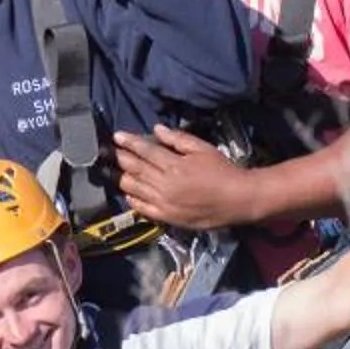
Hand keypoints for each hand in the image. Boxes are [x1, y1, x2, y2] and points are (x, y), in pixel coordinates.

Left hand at [112, 122, 256, 231]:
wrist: (238, 200)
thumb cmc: (223, 171)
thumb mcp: (202, 148)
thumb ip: (178, 139)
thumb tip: (156, 130)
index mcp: (174, 166)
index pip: (145, 151)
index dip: (129, 142)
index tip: (117, 136)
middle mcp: (165, 185)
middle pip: (135, 169)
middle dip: (121, 158)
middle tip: (110, 151)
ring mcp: (164, 203)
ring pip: (134, 189)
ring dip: (122, 177)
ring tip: (115, 170)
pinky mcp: (167, 218)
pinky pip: (142, 209)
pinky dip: (133, 199)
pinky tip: (128, 193)